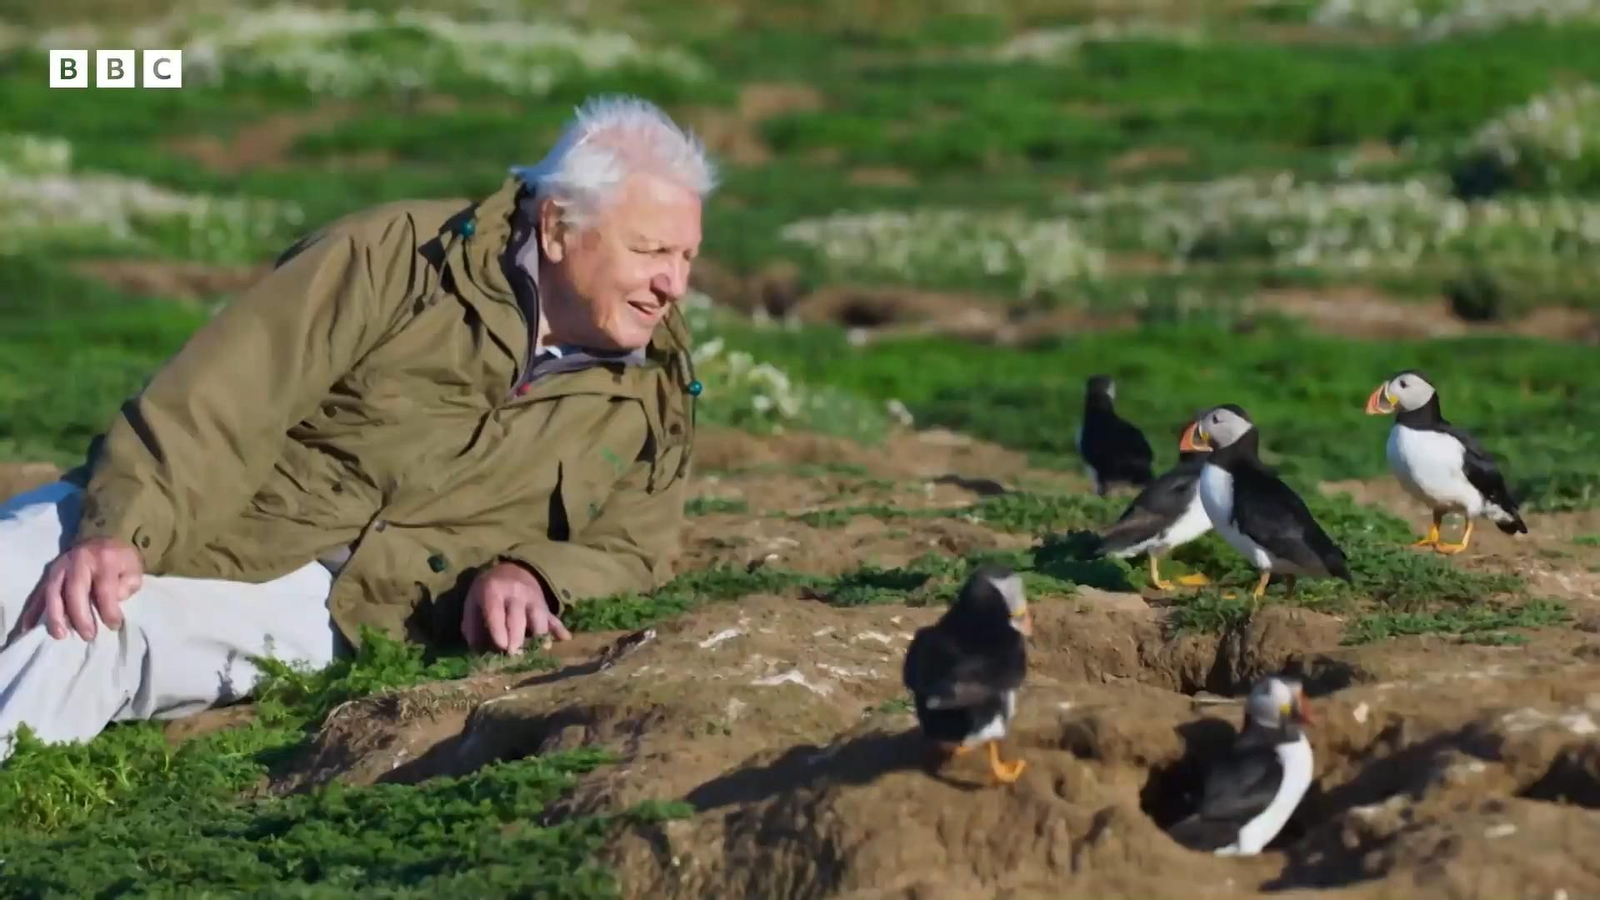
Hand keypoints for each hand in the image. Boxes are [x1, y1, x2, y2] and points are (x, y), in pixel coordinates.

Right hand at [18, 537, 144, 641]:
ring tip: (59, 635)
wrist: (103, 541)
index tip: (114, 626)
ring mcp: (60, 566)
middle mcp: (78, 561)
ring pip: (52, 591)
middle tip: (87, 636)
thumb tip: (108, 605)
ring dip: (54, 615)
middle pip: (74, 590)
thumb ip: (125, 587)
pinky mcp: (48, 574)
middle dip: (79, 616)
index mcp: (103, 559)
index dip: (108, 609)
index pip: (104, 588)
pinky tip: (29, 626)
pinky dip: (33, 610)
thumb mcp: (133, 570)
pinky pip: (38, 592)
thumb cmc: (120, 561)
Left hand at [462, 561, 570, 653]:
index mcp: (493, 591)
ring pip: (539, 621)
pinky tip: (565, 638)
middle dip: (516, 641)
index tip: (501, 648)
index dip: (499, 632)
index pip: (496, 613)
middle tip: (513, 655)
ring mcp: (533, 599)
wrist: (512, 569)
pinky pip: (553, 618)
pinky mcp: (545, 605)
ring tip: (531, 651)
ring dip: (537, 639)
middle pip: (518, 620)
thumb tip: (476, 651)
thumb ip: (471, 625)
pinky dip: (559, 629)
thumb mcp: (473, 601)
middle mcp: (516, 594)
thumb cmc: (488, 590)